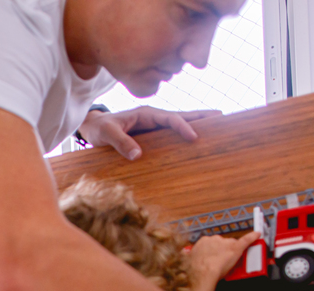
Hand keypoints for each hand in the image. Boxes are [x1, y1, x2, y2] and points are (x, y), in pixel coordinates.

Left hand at [77, 106, 221, 159]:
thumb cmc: (99, 129)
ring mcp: (153, 126)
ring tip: (216, 125)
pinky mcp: (152, 135)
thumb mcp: (107, 134)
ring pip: (178, 124)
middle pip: (180, 116)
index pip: (170, 118)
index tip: (194, 137)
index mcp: (146, 113)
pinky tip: (195, 140)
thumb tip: (137, 155)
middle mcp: (153, 117)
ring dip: (196, 124)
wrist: (92, 128)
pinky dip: (184, 134)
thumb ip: (120, 143)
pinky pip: (171, 134)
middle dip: (200, 117)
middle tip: (221, 117)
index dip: (182, 126)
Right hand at [188, 231, 260, 290]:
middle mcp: (214, 239)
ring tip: (230, 261)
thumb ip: (189, 257)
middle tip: (220, 262)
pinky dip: (252, 237)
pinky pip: (246, 239)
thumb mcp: (188, 261)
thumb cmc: (195, 269)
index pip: (211, 244)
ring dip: (232, 251)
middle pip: (222, 243)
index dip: (213, 252)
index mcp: (203, 242)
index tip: (213, 257)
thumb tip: (182, 255)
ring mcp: (225, 243)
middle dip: (223, 251)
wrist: (203, 271)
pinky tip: (257, 235)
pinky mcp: (236, 247)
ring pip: (231, 244)